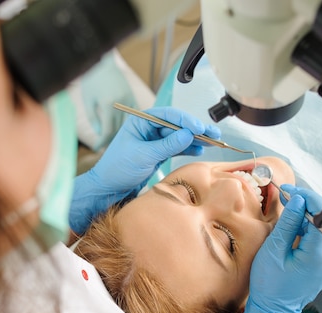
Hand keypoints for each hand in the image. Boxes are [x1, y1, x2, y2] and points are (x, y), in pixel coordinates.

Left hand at [69, 106, 219, 234]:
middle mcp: (148, 128)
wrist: (108, 188)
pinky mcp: (157, 153)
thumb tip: (188, 134)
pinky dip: (188, 149)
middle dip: (195, 129)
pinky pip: (176, 147)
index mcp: (141, 122)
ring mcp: (154, 141)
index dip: (186, 120)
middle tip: (214, 133)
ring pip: (178, 136)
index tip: (200, 128)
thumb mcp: (144, 156)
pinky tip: (199, 150)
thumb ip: (167, 145)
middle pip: (176, 124)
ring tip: (212, 142)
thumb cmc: (118, 169)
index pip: (168, 115)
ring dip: (195, 139)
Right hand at [229, 185, 321, 312]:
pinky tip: (293, 221)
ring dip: (305, 214)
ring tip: (287, 204)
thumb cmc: (269, 284)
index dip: (306, 197)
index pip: (321, 215)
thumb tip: (298, 199)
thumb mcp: (273, 251)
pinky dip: (307, 226)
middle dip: (305, 203)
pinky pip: (320, 236)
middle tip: (285, 193)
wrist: (274, 311)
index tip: (288, 189)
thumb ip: (288, 223)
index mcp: (320, 254)